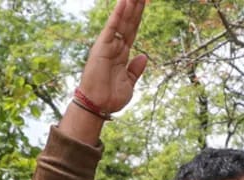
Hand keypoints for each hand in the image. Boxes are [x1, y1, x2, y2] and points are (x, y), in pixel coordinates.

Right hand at [76, 0, 149, 114]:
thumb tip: (144, 56)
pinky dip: (118, 15)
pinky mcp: (102, 47)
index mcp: (122, 54)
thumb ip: (136, 69)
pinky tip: (124, 2)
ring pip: (121, 21)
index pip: (132, 30)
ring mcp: (108, 45)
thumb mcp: (129, 83)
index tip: (145, 2)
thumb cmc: (110, 97)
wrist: (98, 106)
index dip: (139, 16)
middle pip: (129, 21)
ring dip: (129, 6)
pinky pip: (112, 28)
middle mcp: (115, 46)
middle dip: (136, 6)